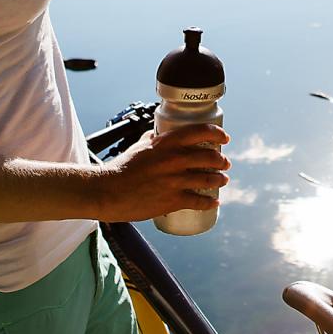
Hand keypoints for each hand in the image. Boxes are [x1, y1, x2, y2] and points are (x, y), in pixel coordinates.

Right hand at [93, 124, 230, 222]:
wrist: (108, 192)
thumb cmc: (120, 169)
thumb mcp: (138, 147)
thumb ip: (151, 139)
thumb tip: (157, 134)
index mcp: (166, 143)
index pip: (200, 131)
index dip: (217, 133)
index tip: (224, 138)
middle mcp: (174, 159)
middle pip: (209, 157)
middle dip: (221, 161)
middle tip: (225, 163)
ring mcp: (175, 181)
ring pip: (208, 179)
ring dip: (220, 180)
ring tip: (223, 180)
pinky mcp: (173, 200)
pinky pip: (199, 201)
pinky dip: (209, 202)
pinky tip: (214, 202)